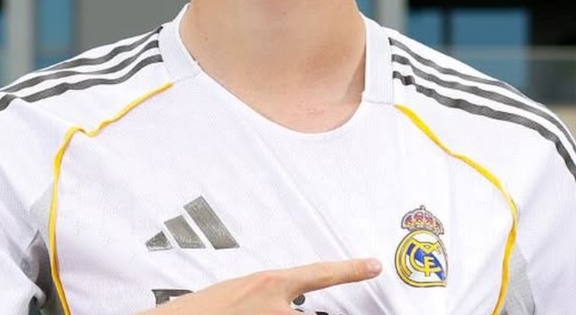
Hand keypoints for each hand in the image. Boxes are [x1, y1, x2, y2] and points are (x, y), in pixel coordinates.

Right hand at [139, 258, 381, 313]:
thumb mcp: (239, 291)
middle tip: (261, 309)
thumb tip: (290, 304)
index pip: (320, 274)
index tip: (374, 266)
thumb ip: (270, 296)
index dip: (350, 269)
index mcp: (270, 283)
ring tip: (245, 309)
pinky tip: (248, 314)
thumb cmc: (202, 309)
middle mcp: (278, 307)